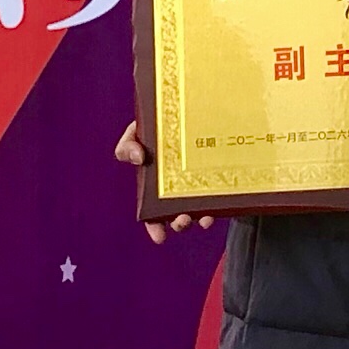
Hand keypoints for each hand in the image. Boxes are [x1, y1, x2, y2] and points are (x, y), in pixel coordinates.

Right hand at [115, 119, 215, 244]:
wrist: (190, 109)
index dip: (154, 227)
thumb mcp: (137, 131)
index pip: (153, 213)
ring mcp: (200, 184)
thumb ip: (128, 144)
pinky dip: (220, 204)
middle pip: (178, 214)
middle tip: (182, 221)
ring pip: (200, 208)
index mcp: (156, 184)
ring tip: (203, 219)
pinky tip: (219, 205)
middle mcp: (178, 188)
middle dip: (180, 224)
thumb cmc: (158, 125)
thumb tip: (138, 159)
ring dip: (200, 218)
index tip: (160, 239)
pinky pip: (221, 194)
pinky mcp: (219, 177)